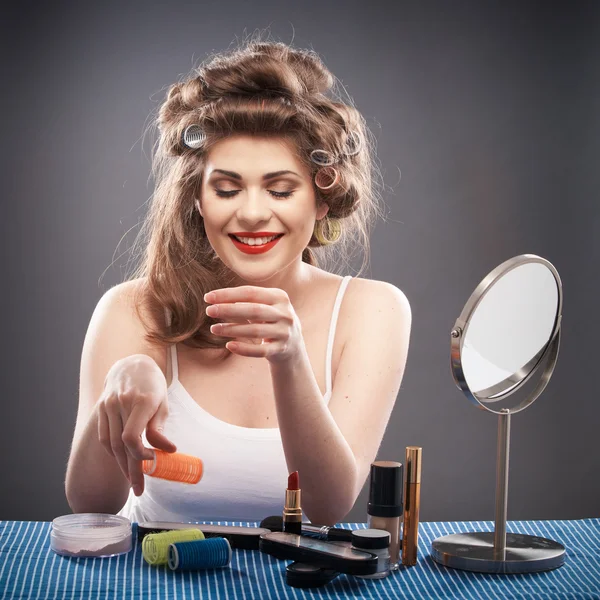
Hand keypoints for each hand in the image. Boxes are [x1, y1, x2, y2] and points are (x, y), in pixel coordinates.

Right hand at [97, 355, 176, 495]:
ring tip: (132, 480)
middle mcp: (121, 403)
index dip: (140, 454)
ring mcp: (108, 406)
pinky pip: (104, 437)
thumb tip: (168, 451)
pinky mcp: (100, 409)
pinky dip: (112, 452)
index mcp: (141, 401)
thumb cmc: (153, 385)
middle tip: (139, 489)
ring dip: (121, 464)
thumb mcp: (163, 403)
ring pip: (111, 443)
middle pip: (122, 445)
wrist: (131, 365)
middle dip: (131, 470)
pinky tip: (122, 461)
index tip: (152, 461)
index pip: (132, 437)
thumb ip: (160, 428)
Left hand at [205, 286, 304, 363]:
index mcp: (279, 297)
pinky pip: (260, 351)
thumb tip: (216, 299)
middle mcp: (285, 314)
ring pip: (255, 331)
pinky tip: (229, 345)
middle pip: (254, 310)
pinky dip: (244, 349)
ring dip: (232, 329)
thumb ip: (245, 301)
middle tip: (209, 311)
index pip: (250, 293)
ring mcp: (284, 333)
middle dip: (229, 310)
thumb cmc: (270, 320)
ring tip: (214, 328)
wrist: (293, 344)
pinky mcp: (281, 350)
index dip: (228, 294)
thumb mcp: (264, 306)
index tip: (208, 297)